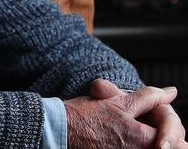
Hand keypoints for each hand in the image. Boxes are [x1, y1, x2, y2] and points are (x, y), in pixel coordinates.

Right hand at [64, 81, 185, 147]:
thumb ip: (149, 97)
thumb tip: (170, 92)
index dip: (171, 125)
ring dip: (156, 140)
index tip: (163, 117)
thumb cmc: (85, 117)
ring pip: (153, 148)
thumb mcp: (119, 102)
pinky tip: (128, 139)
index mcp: (143, 138)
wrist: (60, 131)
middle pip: (169, 145)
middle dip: (167, 134)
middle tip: (160, 127)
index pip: (175, 135)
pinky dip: (140, 144)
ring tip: (150, 134)